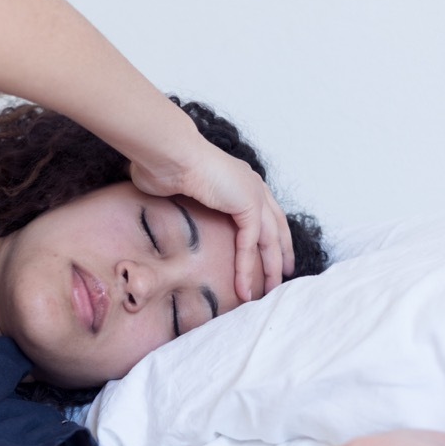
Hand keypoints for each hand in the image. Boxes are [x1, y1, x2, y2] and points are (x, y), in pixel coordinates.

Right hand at [129, 141, 293, 301]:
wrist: (168, 153)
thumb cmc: (163, 165)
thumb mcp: (177, 189)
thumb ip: (183, 200)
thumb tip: (167, 206)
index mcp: (239, 179)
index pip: (264, 212)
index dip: (271, 235)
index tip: (272, 254)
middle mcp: (251, 185)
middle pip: (276, 226)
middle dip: (281, 254)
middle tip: (281, 277)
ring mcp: (253, 193)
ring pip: (269, 240)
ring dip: (270, 268)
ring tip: (268, 292)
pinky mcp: (248, 205)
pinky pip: (251, 244)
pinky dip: (247, 268)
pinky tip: (244, 288)